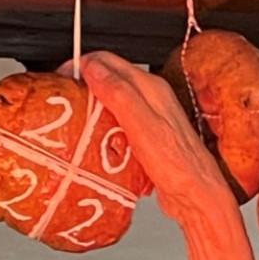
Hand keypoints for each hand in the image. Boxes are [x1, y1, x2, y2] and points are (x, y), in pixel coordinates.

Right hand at [71, 51, 230, 219]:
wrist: (196, 198)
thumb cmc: (177, 166)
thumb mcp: (143, 125)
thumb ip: (119, 94)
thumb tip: (94, 69)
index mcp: (152, 88)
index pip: (107, 61)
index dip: (81, 65)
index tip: (62, 79)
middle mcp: (152, 99)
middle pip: (109, 79)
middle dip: (84, 84)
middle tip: (66, 100)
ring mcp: (150, 119)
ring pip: (113, 102)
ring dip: (94, 108)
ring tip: (78, 120)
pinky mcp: (148, 139)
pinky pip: (119, 126)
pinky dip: (105, 129)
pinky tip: (98, 141)